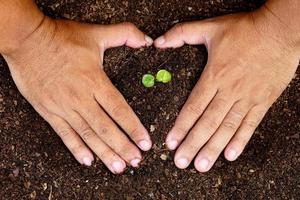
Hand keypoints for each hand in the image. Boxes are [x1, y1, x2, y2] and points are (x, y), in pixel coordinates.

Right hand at [3, 18, 152, 173]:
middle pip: (106, 128)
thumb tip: (146, 40)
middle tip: (136, 161)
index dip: (133, 128)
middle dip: (123, 146)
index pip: (119, 110)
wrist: (26, 41)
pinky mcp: (49, 111)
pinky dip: (76, 148)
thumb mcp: (96, 33)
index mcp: (95, 81)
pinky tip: (87, 161)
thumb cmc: (61, 38)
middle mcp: (81, 98)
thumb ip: (125, 34)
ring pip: (88, 135)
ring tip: (118, 167)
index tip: (145, 142)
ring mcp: (64, 107)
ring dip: (104, 153)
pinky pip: (65, 134)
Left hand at [155, 8, 298, 171]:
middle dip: (192, 144)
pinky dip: (240, 140)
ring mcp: (247, 98)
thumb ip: (182, 33)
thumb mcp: (210, 27)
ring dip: (213, 148)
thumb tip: (158, 41)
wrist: (281, 31)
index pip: (193, 107)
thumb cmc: (246, 30)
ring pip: (227, 128)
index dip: (181, 126)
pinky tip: (230, 155)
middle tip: (181, 162)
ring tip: (201, 165)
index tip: (171, 142)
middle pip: (207, 123)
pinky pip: (250, 125)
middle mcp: (229, 91)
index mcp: (214, 75)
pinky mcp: (263, 101)